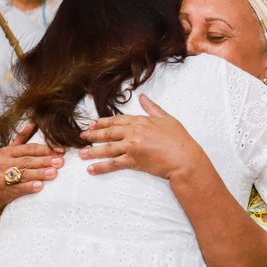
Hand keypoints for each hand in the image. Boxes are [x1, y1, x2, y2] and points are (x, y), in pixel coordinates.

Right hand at [0, 123, 63, 217]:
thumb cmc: (1, 174)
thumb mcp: (8, 155)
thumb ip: (20, 140)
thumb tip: (33, 125)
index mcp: (7, 152)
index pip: (29, 148)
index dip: (45, 149)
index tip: (60, 150)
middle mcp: (3, 163)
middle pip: (27, 161)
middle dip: (45, 160)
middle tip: (60, 161)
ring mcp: (1, 177)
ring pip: (23, 174)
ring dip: (39, 173)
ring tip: (53, 173)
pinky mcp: (2, 192)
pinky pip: (17, 189)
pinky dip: (28, 187)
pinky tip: (39, 186)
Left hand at [80, 94, 204, 178]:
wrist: (185, 159)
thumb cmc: (180, 140)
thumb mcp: (167, 119)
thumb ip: (152, 108)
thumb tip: (143, 97)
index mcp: (141, 121)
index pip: (117, 120)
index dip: (102, 122)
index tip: (92, 125)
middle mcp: (134, 132)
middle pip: (108, 133)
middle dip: (93, 135)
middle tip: (82, 137)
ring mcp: (132, 147)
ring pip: (107, 148)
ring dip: (92, 151)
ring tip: (81, 154)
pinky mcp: (133, 161)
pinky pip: (113, 164)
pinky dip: (101, 167)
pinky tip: (91, 169)